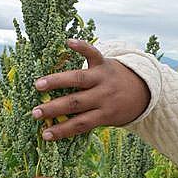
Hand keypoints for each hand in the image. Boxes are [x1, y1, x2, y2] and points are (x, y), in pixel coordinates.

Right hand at [32, 39, 150, 140]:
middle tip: (35, 113)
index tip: (45, 135)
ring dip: (57, 81)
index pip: (81, 123)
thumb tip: (57, 127)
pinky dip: (81, 46)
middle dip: (54, 108)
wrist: (141, 89)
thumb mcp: (107, 118)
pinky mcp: (104, 62)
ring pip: (78, 78)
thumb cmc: (117, 108)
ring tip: (38, 85)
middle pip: (77, 102)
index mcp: (106, 113)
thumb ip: (87, 119)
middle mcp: (104, 95)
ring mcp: (103, 77)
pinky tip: (67, 43)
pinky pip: (92, 53)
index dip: (63, 130)